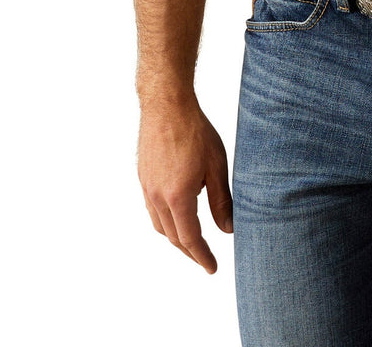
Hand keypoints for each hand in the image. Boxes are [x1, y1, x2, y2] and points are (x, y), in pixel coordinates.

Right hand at [137, 100, 232, 271]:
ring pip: (160, 225)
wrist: (166, 104)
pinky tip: (177, 214)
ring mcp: (147, 187)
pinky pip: (153, 210)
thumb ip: (221, 200)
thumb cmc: (195, 131)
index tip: (212, 267)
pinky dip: (166, 220)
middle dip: (190, 251)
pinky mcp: (143, 177)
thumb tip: (228, 229)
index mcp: (177, 197)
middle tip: (205, 259)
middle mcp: (157, 197)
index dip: (202, 256)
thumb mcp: (216, 165)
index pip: (190, 238)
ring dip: (176, 238)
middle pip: (173, 237)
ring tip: (192, 241)